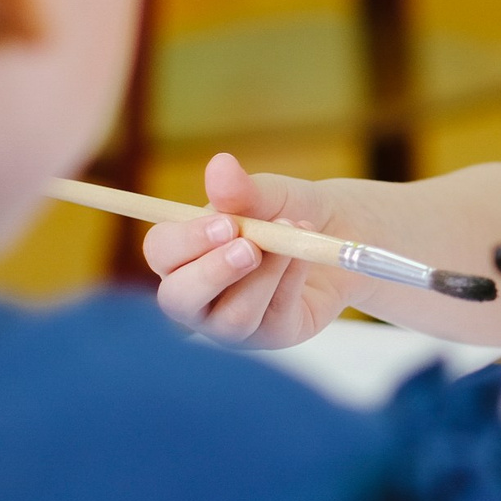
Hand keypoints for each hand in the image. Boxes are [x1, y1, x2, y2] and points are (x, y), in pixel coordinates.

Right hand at [143, 152, 351, 348]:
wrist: (340, 233)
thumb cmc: (287, 212)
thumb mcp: (269, 194)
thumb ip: (241, 188)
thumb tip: (220, 164)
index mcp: (184, 254)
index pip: (161, 252)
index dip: (187, 240)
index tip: (227, 223)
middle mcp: (198, 294)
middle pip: (178, 299)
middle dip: (212, 273)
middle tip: (250, 247)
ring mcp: (230, 322)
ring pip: (231, 317)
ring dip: (264, 276)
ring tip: (291, 240)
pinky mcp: (269, 335)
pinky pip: (272, 319)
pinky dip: (290, 282)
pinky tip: (305, 257)